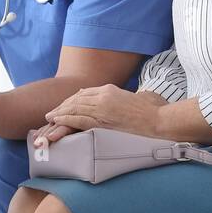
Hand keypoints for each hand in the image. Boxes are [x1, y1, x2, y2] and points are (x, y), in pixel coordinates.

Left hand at [36, 85, 167, 146]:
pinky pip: (77, 119)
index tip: (65, 106)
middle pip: (76, 99)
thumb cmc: (157, 112)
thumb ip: (135, 97)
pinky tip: (56, 122)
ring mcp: (102, 108)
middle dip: (62, 106)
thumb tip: (139, 97)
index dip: (72, 100)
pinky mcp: (101, 122)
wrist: (162, 122)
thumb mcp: (143, 98)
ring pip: (74, 108)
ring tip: (49, 118)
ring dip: (59, 113)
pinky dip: (64, 120)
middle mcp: (104, 96)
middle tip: (51, 113)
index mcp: (111, 90)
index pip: (86, 93)